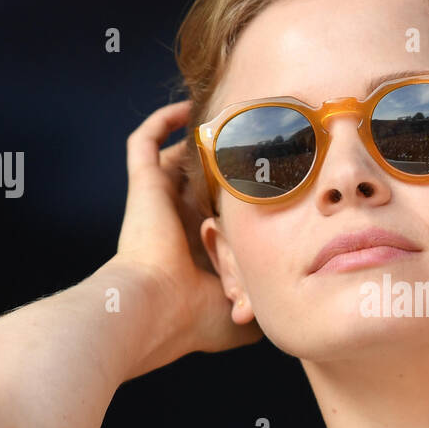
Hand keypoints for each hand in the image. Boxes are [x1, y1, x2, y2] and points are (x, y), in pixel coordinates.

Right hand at [116, 99, 262, 353]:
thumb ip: (262, 300)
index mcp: (200, 248)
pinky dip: (163, 122)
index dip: (248, 194)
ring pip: (176, 155)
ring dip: (199, 137)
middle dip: (226, 160)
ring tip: (229, 115)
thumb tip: (286, 302)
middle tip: (260, 137)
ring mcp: (158, 200)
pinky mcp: (142, 185)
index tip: (281, 177)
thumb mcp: (242, 313)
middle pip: (202, 178)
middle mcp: (178, 220)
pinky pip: (145, 141)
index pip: (224, 212)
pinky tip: (189, 109)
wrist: (158, 309)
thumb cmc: (197, 318)